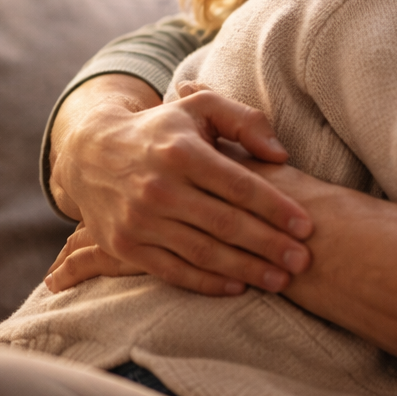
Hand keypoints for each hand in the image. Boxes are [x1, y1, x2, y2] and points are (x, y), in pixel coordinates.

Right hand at [46, 75, 314, 295]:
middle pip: (225, 224)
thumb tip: (280, 154)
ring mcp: (138, 220)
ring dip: (246, 269)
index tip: (306, 226)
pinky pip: (173, 271)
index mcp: (180, 151)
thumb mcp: (199, 108)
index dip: (275, 208)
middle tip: (303, 261)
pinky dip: (207, 283)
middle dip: (269, 245)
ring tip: (281, 280)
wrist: (90, 154)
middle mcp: (157, 187)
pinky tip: (239, 287)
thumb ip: (245, 120)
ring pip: (202, 252)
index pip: (238, 185)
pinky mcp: (125, 246)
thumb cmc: (162, 131)